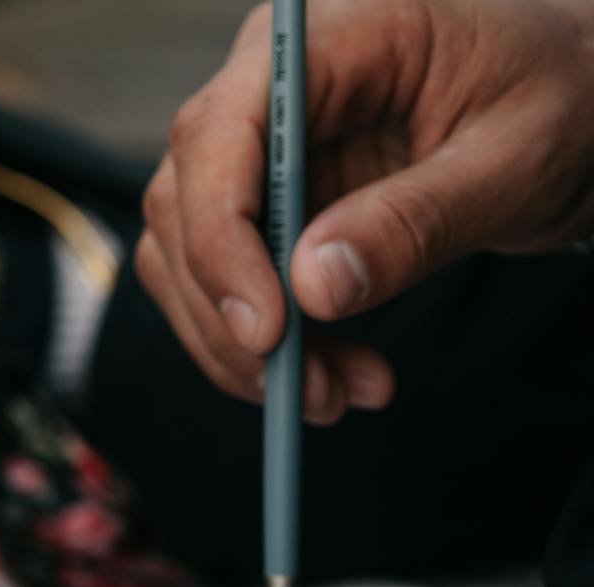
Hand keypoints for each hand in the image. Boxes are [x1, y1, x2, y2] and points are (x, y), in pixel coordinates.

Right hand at [138, 0, 593, 423]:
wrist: (578, 99)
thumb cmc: (562, 97)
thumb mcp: (517, 157)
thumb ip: (417, 219)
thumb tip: (314, 289)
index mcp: (327, 39)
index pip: (220, 133)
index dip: (222, 236)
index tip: (268, 328)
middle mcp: (266, 86)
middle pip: (186, 205)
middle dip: (233, 314)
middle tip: (308, 390)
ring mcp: (255, 147)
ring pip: (186, 257)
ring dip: (240, 345)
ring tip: (332, 394)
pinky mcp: (263, 203)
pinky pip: (222, 281)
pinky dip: (261, 344)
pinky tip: (329, 371)